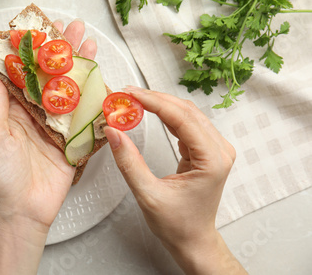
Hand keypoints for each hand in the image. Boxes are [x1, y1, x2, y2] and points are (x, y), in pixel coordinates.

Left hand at [0, 20, 96, 274]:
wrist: (20, 210)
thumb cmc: (0, 174)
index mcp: (13, 110)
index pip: (26, 73)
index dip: (35, 51)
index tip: (43, 28)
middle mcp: (35, 115)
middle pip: (53, 77)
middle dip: (64, 52)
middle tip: (75, 28)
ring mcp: (56, 128)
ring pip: (71, 92)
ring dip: (81, 69)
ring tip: (91, 46)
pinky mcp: (72, 143)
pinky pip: (85, 119)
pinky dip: (95, 102)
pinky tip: (103, 82)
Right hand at [104, 89, 246, 273]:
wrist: (193, 239)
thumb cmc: (177, 224)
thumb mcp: (148, 194)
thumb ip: (129, 162)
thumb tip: (114, 131)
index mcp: (212, 160)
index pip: (182, 118)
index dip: (154, 102)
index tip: (131, 94)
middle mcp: (219, 150)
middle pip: (186, 111)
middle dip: (155, 99)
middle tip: (127, 94)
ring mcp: (215, 149)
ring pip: (187, 114)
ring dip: (161, 104)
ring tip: (135, 99)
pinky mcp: (206, 150)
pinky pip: (186, 124)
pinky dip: (166, 115)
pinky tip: (150, 110)